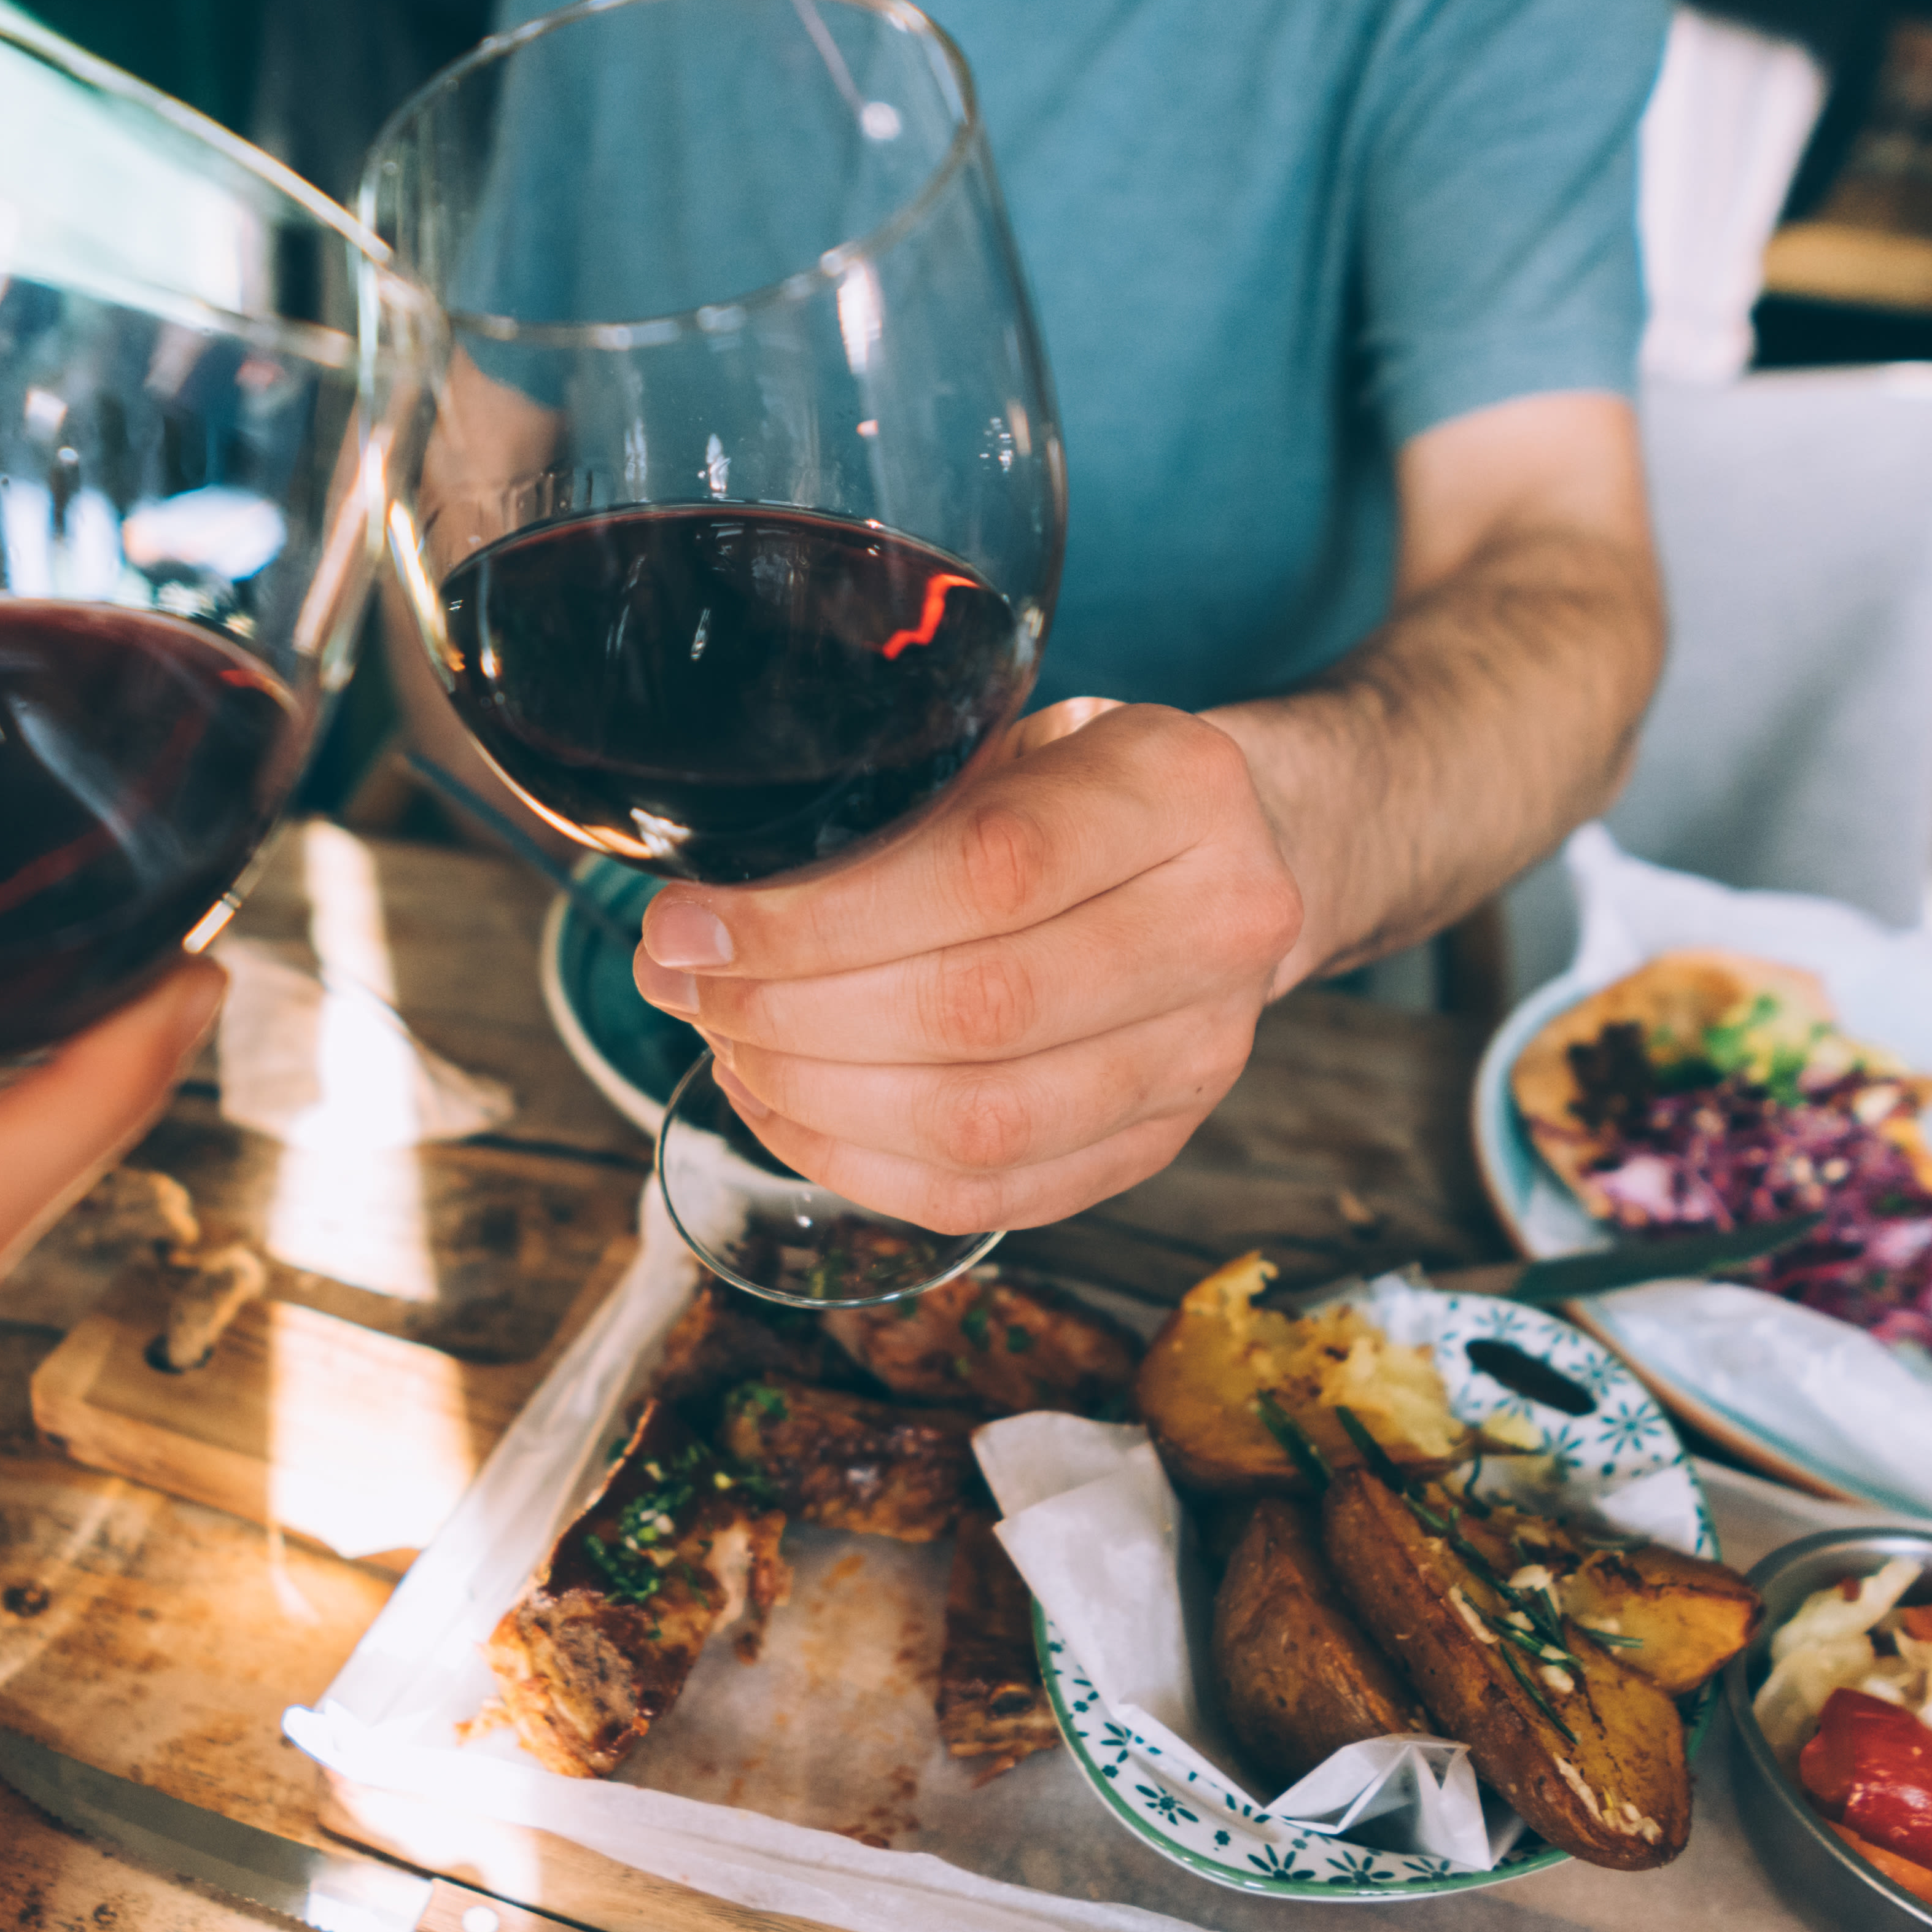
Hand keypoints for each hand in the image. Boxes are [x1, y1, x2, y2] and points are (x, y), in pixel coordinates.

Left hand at [635, 702, 1303, 1234]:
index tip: (692, 925)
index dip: (814, 917)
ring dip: (816, 1097)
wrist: (1240, 854)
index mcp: (1184, 790)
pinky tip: (784, 1109)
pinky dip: (860, 1164)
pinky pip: (989, 1195)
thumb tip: (703, 916)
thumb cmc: (1086, 787)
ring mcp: (1203, 1054)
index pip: (983, 872)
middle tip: (691, 988)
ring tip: (729, 1045)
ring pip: (978, 1121)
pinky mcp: (1159, 1143)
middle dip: (791, 1010)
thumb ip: (894, 808)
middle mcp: (1221, 927)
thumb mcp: (1014, 737)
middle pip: (974, 1008)